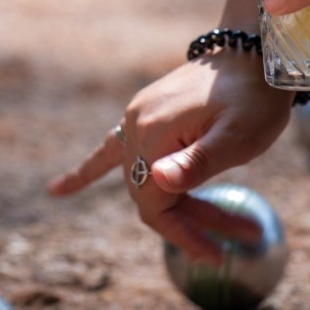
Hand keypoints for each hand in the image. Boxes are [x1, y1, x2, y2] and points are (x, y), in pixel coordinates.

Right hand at [49, 52, 291, 263]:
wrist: (252, 53)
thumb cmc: (252, 99)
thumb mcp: (238, 136)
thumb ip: (197, 162)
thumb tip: (158, 181)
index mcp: (155, 134)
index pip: (154, 204)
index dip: (182, 235)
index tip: (216, 255)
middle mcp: (136, 124)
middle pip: (151, 194)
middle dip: (191, 222)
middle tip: (245, 234)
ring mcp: (136, 116)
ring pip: (145, 178)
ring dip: (178, 205)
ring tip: (224, 227)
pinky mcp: (143, 112)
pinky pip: (109, 149)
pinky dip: (87, 172)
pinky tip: (56, 190)